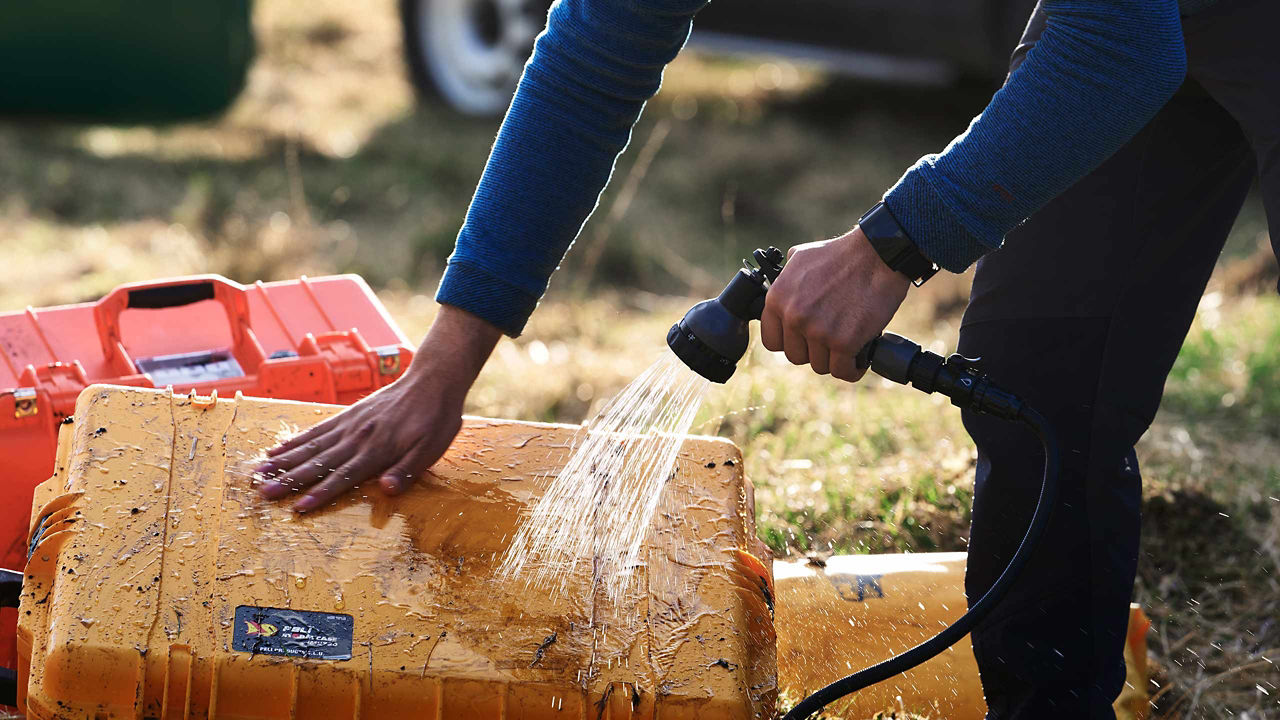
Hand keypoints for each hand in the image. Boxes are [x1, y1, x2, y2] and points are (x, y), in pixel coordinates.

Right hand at [256, 304, 501, 511]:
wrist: (432, 380)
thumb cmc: (436, 419)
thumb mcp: (432, 448)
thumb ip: (407, 470)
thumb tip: (386, 490)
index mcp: (377, 449)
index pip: (344, 476)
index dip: (321, 493)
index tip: (298, 508)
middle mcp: (357, 437)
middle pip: (318, 462)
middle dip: (290, 480)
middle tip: (263, 494)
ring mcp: (349, 424)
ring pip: (310, 445)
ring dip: (283, 461)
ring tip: (258, 473)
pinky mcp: (347, 414)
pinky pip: (316, 430)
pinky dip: (294, 440)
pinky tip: (277, 449)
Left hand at [761, 226, 910, 381]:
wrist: (878, 254)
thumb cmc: (842, 254)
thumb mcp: (801, 257)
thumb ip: (786, 280)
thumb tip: (784, 294)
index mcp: (777, 298)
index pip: (772, 341)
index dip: (791, 342)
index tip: (804, 340)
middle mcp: (793, 317)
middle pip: (796, 356)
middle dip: (813, 351)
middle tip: (831, 339)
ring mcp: (818, 331)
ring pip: (820, 365)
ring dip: (834, 359)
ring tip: (847, 345)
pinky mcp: (844, 342)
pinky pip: (843, 371)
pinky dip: (852, 369)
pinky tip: (858, 360)